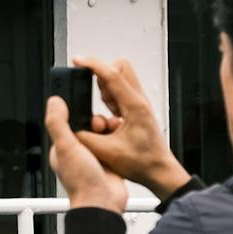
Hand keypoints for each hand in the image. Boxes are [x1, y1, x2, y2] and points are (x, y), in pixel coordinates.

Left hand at [45, 94, 126, 213]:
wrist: (103, 202)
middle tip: (100, 124)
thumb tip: (54, 102)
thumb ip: (58, 124)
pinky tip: (120, 136)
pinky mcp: (109, 160)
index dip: (78, 114)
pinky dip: (118, 137)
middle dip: (96, 121)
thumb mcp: (66, 147)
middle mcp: (78, 152)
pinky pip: (114, 142)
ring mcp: (94, 156)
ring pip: (102, 133)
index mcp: (63, 149)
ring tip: (111, 128)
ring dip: (108, 128)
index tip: (85, 111)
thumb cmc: (81, 182)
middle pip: (88, 126)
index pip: (69, 123)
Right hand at [69, 56, 192, 198]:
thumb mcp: (108, 153)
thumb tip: (71, 128)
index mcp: (135, 107)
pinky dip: (110, 101)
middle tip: (92, 91)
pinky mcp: (137, 110)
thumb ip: (86, 139)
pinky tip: (108, 120)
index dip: (92, 65)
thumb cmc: (143, 163)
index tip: (78, 60)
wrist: (160, 172)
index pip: (112, 75)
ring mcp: (140, 104)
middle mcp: (139, 101)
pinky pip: (121, 94)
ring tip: (102, 112)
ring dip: (105, 91)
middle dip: (102, 75)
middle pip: (120, 68)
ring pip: (120, 81)